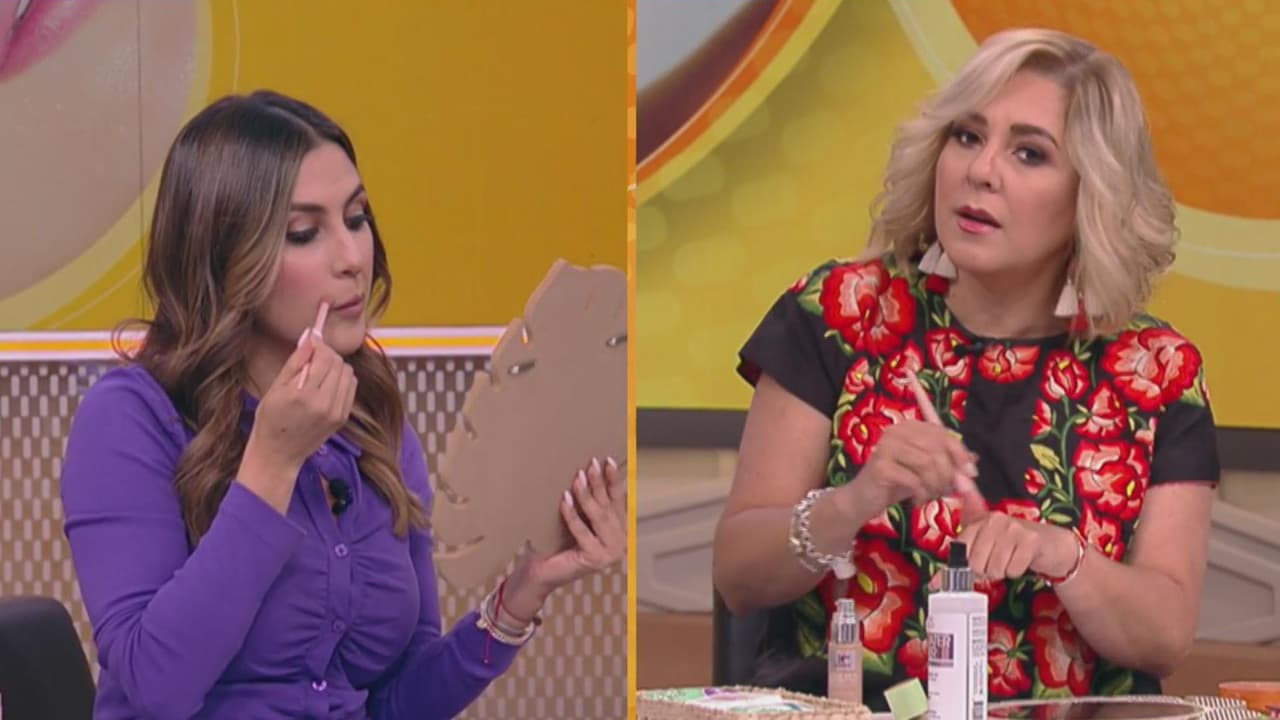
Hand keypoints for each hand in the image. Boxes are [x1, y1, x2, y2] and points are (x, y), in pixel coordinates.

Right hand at [244, 329, 357, 475]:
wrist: (278, 454)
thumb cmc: (270, 420)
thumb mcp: (275, 388)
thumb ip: (295, 361)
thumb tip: (309, 337)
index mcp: (303, 395)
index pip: (324, 357)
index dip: (319, 345)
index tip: (311, 342)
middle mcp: (324, 404)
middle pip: (338, 363)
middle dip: (327, 354)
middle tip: (313, 357)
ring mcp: (336, 412)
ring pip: (348, 373)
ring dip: (336, 366)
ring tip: (318, 372)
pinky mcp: (342, 418)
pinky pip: (351, 387)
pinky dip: (341, 380)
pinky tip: (326, 384)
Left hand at [499, 456, 625, 624]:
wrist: (542, 571)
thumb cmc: (558, 542)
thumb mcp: (579, 517)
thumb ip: (589, 502)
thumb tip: (588, 469)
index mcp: (620, 530)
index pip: (618, 500)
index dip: (613, 480)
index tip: (607, 460)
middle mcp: (621, 542)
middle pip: (609, 506)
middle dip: (599, 483)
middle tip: (591, 464)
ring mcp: (610, 553)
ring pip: (598, 516)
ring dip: (587, 495)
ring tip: (578, 477)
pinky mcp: (595, 559)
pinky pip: (582, 530)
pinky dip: (572, 514)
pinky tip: (565, 499)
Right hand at [838, 420, 977, 517]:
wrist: (863, 500)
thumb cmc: (895, 484)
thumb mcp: (925, 472)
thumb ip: (947, 463)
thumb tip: (974, 461)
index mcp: (908, 427)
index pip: (941, 433)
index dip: (959, 453)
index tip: (970, 474)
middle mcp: (896, 431)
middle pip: (936, 448)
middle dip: (947, 474)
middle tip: (945, 492)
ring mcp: (886, 447)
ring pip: (927, 464)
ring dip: (935, 486)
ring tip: (929, 496)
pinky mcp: (881, 466)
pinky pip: (914, 480)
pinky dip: (922, 494)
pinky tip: (917, 501)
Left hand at [957, 513, 1077, 580]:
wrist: (1051, 544)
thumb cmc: (1013, 546)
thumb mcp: (985, 546)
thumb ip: (960, 562)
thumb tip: (934, 585)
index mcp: (979, 520)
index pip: (960, 550)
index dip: (968, 564)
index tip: (980, 562)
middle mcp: (994, 520)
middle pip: (976, 563)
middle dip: (987, 571)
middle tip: (998, 562)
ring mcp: (1013, 529)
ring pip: (995, 569)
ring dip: (1003, 572)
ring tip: (1010, 560)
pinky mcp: (1030, 541)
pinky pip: (1013, 570)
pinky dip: (1016, 572)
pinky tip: (1022, 561)